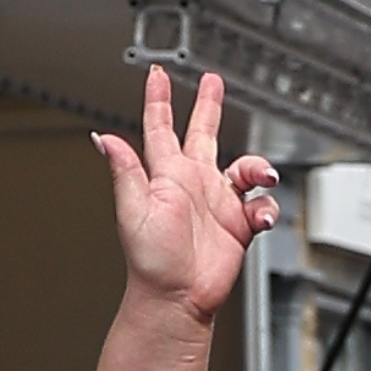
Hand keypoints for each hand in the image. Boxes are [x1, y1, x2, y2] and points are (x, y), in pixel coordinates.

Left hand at [97, 63, 281, 333]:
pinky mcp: (239, 224)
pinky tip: (259, 217)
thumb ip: (125, 170)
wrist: (178, 295)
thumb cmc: (151, 259)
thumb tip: (104, 138)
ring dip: (257, 168)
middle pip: (202, 133)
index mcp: (166, 176)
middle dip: (208, 106)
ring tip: (261, 177)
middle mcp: (193, 184)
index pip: (160, 128)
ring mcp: (217, 203)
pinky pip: (262, 205)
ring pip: (244, 167)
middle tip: (213, 82)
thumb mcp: (133, 209)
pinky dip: (267, 207)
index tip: (158, 75)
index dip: (159, 100)